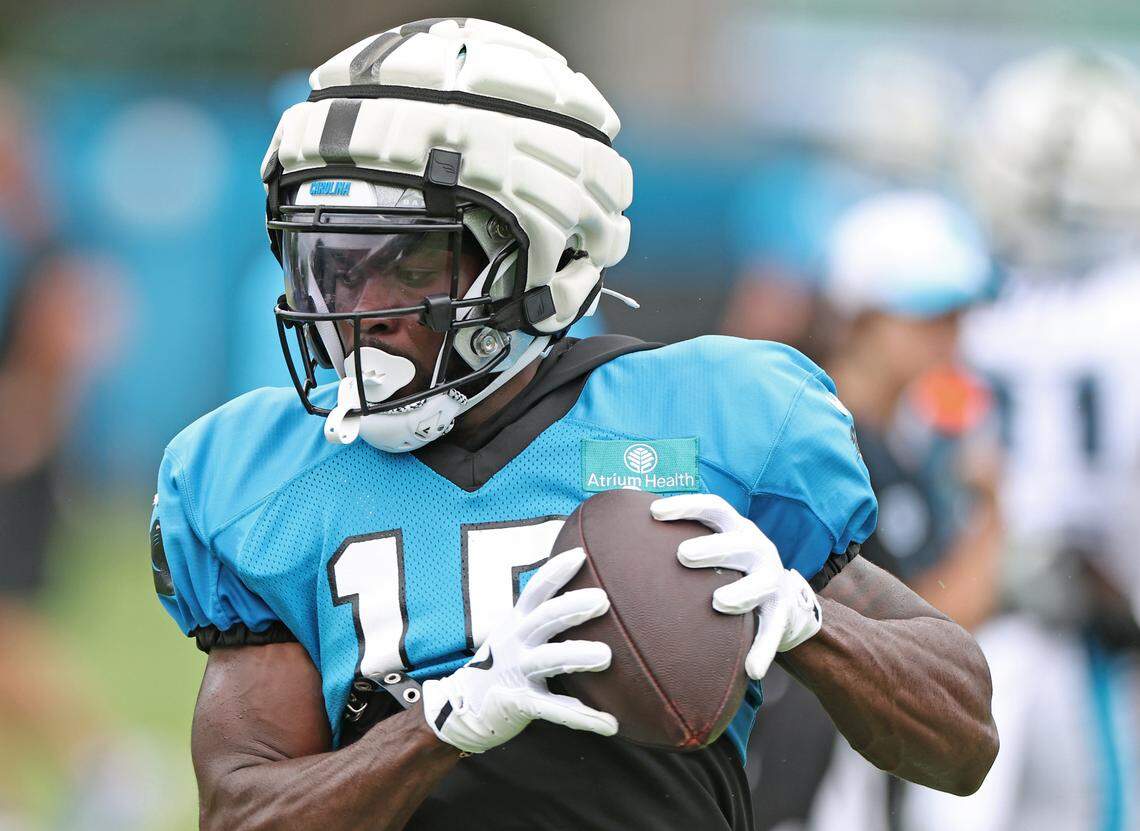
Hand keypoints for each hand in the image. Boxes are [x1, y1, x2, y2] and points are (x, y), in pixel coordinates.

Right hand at [421, 548, 617, 753]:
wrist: (462, 708)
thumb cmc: (502, 665)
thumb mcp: (515, 634)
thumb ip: (541, 617)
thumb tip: (583, 594)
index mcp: (516, 622)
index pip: (536, 590)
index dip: (555, 571)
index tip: (581, 555)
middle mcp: (515, 642)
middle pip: (544, 618)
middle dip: (571, 607)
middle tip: (602, 600)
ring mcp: (516, 672)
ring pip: (548, 659)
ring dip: (577, 656)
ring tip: (606, 656)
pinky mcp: (520, 703)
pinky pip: (554, 709)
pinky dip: (582, 717)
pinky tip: (609, 723)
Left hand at [651, 494, 821, 679]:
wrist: (781, 597)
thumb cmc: (728, 566)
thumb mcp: (712, 544)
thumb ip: (675, 536)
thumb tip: (618, 513)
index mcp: (736, 528)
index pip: (714, 508)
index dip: (686, 506)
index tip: (654, 512)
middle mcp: (757, 549)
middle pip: (740, 542)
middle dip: (712, 547)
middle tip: (682, 555)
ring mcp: (772, 580)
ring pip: (762, 583)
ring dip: (742, 593)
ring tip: (719, 602)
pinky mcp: (782, 612)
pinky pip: (774, 630)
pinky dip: (763, 649)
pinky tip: (751, 671)